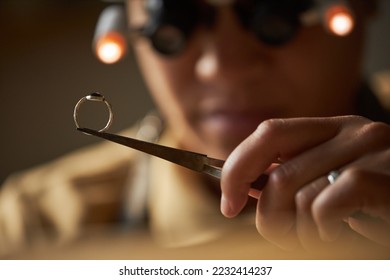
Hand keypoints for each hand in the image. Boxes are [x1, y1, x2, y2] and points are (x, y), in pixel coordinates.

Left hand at [220, 116, 389, 252]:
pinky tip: (344, 233)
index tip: (228, 202)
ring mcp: (373, 150)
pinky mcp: (387, 177)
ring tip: (323, 236)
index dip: (237, 167)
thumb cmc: (371, 207)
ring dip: (299, 230)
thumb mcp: (326, 185)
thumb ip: (290, 179)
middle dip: (267, 214)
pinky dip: (324, 230)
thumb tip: (244, 188)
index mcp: (332, 129)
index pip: (268, 133)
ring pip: (298, 194)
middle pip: (277, 172)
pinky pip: (326, 206)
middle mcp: (352, 130)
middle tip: (280, 234)